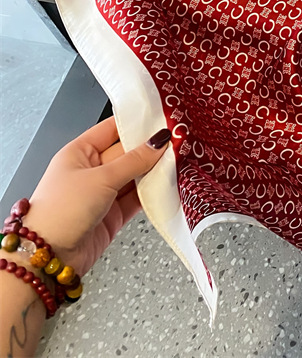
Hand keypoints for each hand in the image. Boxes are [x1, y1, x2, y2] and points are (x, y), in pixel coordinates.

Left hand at [21, 116, 169, 277]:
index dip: (136, 122)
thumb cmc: (61, 210)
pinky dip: (152, 194)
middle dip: (151, 149)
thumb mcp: (101, 178)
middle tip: (179, 142)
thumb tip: (159, 140)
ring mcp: (103, 193)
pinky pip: (137, 198)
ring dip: (154, 172)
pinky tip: (168, 186)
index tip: (162, 117)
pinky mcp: (113, 214)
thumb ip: (134, 160)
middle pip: (128, 153)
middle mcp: (91, 171)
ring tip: (180, 162)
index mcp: (80, 152)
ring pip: (135, 176)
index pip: (112, 129)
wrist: (48, 258)